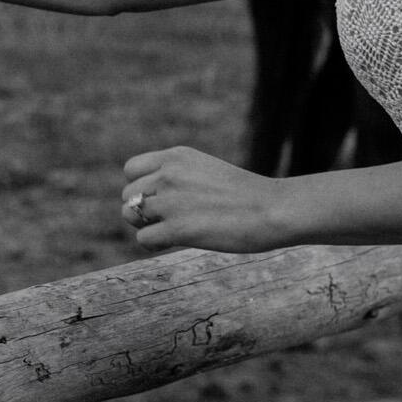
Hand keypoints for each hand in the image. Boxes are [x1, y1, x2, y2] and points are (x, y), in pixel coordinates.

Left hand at [121, 146, 287, 253]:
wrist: (274, 209)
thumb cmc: (246, 195)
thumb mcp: (205, 170)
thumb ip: (176, 177)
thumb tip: (145, 201)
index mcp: (176, 156)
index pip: (131, 170)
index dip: (140, 187)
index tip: (158, 199)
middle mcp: (168, 174)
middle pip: (128, 196)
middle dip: (142, 210)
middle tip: (168, 220)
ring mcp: (171, 201)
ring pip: (131, 216)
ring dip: (147, 227)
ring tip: (171, 231)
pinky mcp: (177, 228)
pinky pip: (143, 239)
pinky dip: (153, 245)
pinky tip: (172, 243)